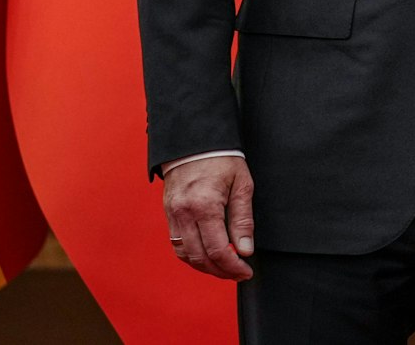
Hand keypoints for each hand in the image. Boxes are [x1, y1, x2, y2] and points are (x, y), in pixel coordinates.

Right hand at [163, 156, 254, 279]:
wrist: (194, 141)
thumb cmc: (221, 159)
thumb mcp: (242, 185)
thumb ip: (243, 219)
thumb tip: (245, 250)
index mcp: (205, 206)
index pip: (218, 250)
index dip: (233, 267)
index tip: (246, 271)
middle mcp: (185, 214)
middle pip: (200, 258)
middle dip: (221, 271)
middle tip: (238, 274)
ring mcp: (173, 215)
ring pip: (186, 255)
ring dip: (205, 267)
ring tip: (224, 268)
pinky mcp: (169, 214)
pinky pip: (177, 244)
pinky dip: (191, 256)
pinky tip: (206, 256)